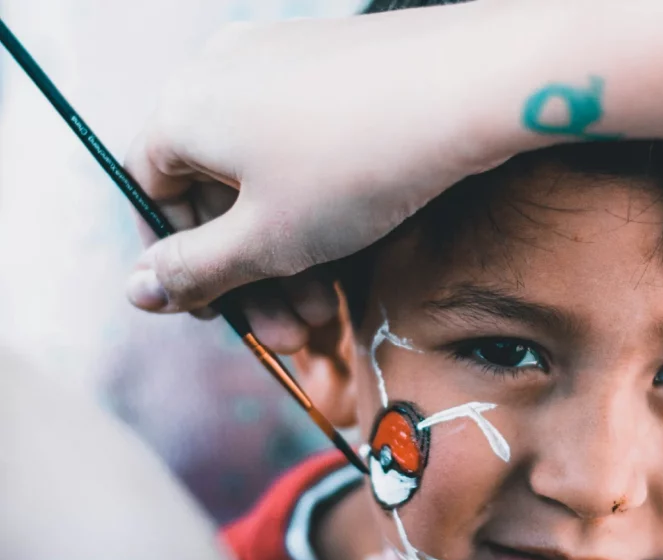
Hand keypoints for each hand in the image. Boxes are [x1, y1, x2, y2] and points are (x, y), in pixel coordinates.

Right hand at [124, 6, 517, 350]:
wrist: (465, 88)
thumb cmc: (355, 166)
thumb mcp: (267, 240)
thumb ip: (196, 269)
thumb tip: (137, 290)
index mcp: (183, 108)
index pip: (152, 191)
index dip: (176, 259)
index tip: (210, 308)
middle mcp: (223, 72)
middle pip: (215, 190)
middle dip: (249, 274)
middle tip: (284, 333)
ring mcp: (282, 62)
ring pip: (268, 176)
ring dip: (288, 254)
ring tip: (323, 314)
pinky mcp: (336, 67)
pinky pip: (306, 148)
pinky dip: (317, 206)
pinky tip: (348, 260)